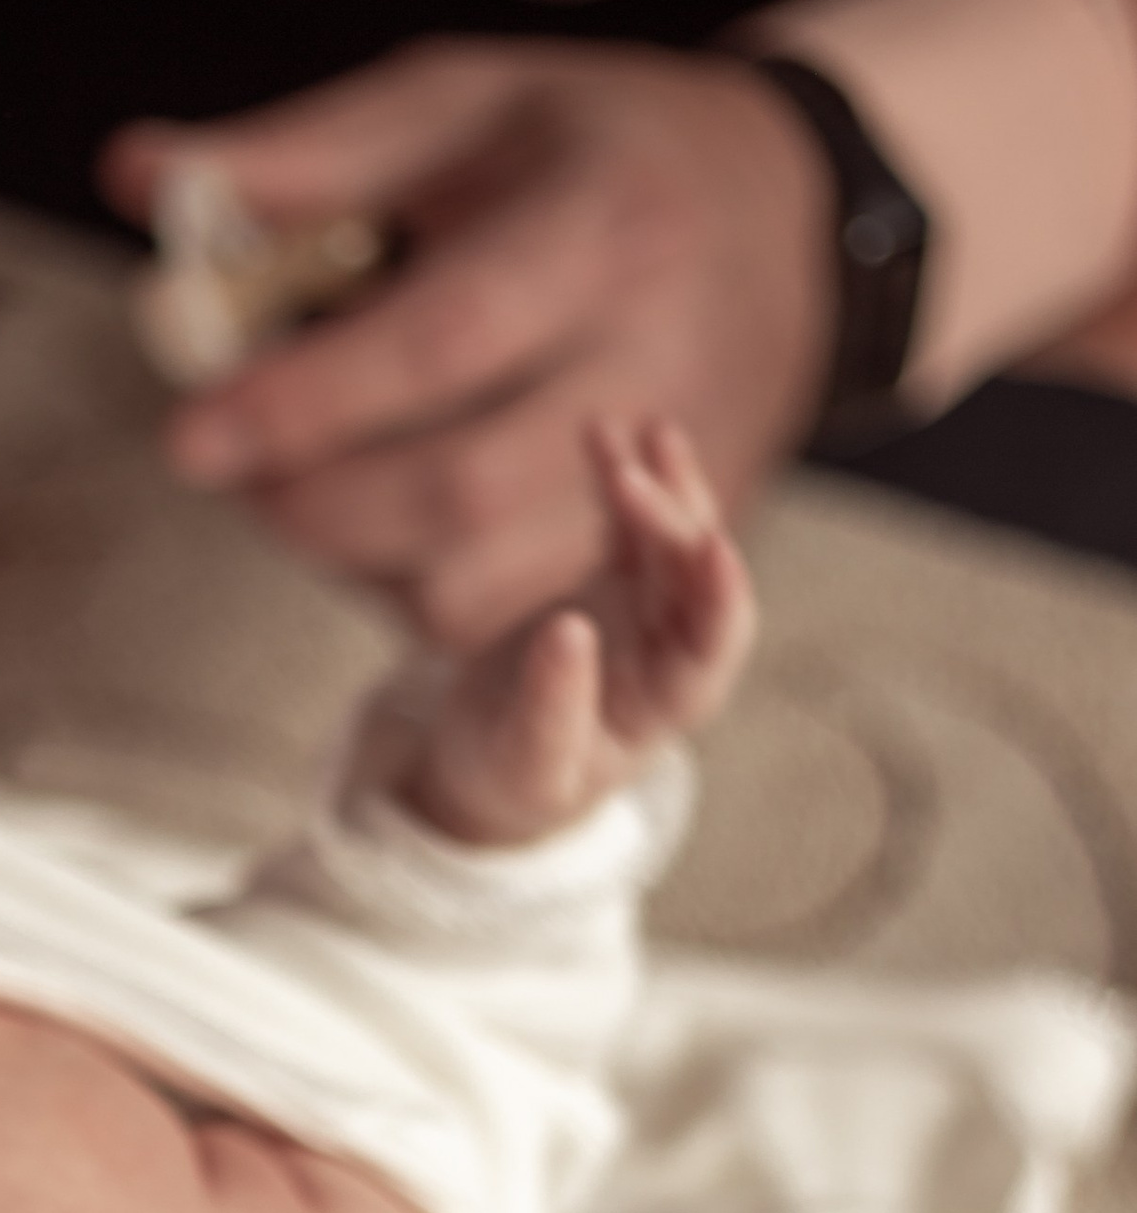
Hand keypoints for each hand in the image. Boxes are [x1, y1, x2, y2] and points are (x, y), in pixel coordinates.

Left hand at [107, 43, 833, 649]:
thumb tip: (137, 176)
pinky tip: (382, 527)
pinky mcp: (666, 544)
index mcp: (601, 227)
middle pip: (461, 491)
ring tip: (302, 493)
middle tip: (232, 470)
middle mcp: (652, 359)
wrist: (795, 215)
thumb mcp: (462, 108)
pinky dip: (417, 592)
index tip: (192, 434)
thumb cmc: (591, 152)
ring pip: (485, 582)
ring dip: (358, 563)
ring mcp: (674, 470)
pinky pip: (514, 616)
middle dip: (314, 504)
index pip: (442, 341)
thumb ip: (305, 155)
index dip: (307, 401)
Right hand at [372, 420, 755, 846]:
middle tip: (631, 479)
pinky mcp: (611, 581)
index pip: (718, 647)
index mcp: (670, 705)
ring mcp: (646, 609)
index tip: (714, 547)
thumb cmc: (513, 781)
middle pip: (695, 578)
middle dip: (672, 524)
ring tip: (648, 431)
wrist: (487, 766)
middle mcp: (673, 648)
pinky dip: (617, 478)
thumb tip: (569, 627)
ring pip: (671, 537)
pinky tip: (600, 431)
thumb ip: (551, 706)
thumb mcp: (527, 762)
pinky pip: (625, 522)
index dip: (725, 599)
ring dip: (664, 484)